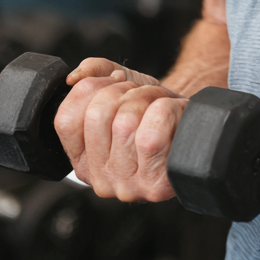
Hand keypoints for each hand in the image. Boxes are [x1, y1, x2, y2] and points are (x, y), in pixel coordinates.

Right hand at [54, 57, 187, 201]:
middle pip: (97, 115)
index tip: (114, 83)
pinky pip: (154, 130)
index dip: (92, 88)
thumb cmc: (155, 112)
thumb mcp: (122, 86)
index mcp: (84, 161)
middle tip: (139, 94)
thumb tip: (75, 77)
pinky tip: (172, 116)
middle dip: (125, 90)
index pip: (65, 120)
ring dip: (149, 97)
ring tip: (157, 104)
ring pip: (126, 120)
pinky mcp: (155, 185)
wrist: (194, 127)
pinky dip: (168, 108)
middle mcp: (101, 180)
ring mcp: (127, 187)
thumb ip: (94, 72)